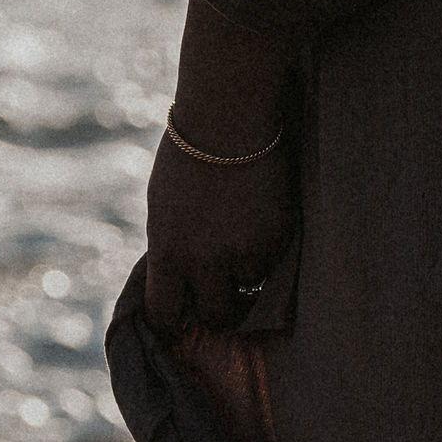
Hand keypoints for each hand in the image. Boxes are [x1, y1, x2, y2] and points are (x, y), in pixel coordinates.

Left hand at [142, 129, 295, 336]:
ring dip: (245, 273)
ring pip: (249, 287)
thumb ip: (171, 248)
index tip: (180, 317)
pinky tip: (259, 217)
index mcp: (169, 251)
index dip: (172, 320)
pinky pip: (273, 261)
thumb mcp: (162, 208)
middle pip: (214, 316)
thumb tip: (180, 285)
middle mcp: (206, 260)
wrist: (229, 120)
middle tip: (221, 295)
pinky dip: (267, 248)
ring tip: (241, 236)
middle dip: (217, 308)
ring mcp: (245, 252)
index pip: (165, 313)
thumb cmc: (187, 158)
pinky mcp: (278, 239)